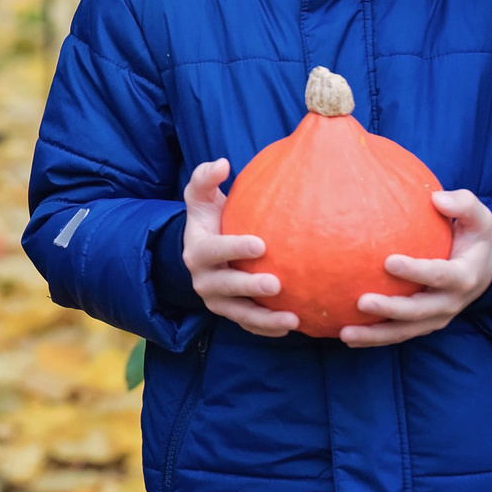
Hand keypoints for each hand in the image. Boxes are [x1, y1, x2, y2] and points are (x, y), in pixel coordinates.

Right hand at [181, 158, 300, 336]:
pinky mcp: (231, 313)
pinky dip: (268, 328)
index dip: (234, 248)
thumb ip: (205, 178)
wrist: (203, 253)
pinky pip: (249, 325)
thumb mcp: (201, 198)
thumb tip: (222, 163)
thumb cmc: (210, 219)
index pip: (213, 250)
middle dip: (249, 287)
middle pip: (226, 286)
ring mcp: (217, 300)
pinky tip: (294, 323)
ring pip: (239, 314)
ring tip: (291, 318)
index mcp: (197, 251)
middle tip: (277, 284)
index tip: (261, 244)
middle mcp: (204, 279)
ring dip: (264, 318)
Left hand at [341, 188, 491, 347]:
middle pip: (418, 311)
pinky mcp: (422, 325)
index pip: (440, 275)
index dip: (416, 271)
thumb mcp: (479, 218)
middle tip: (362, 302)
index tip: (389, 261)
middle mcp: (450, 302)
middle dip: (390, 309)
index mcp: (463, 276)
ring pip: (404, 331)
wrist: (483, 273)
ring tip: (345, 333)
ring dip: (375, 335)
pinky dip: (373, 338)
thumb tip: (436, 198)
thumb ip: (464, 204)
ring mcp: (436, 318)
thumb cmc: (473, 239)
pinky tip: (344, 334)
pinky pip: (397, 334)